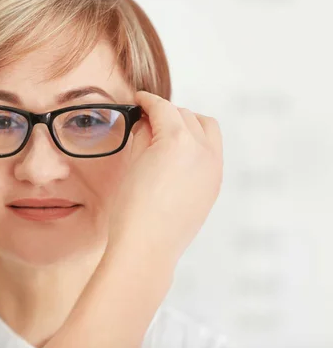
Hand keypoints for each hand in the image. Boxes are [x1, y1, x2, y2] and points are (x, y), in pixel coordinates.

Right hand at [110, 91, 223, 261]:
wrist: (147, 247)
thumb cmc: (132, 208)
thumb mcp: (133, 163)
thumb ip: (143, 135)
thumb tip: (148, 123)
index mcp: (179, 141)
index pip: (163, 108)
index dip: (148, 101)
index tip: (139, 99)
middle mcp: (203, 150)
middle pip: (187, 115)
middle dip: (167, 112)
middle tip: (147, 119)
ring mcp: (214, 168)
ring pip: (207, 129)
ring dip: (188, 124)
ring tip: (167, 134)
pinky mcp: (215, 185)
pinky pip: (212, 151)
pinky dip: (197, 144)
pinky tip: (178, 155)